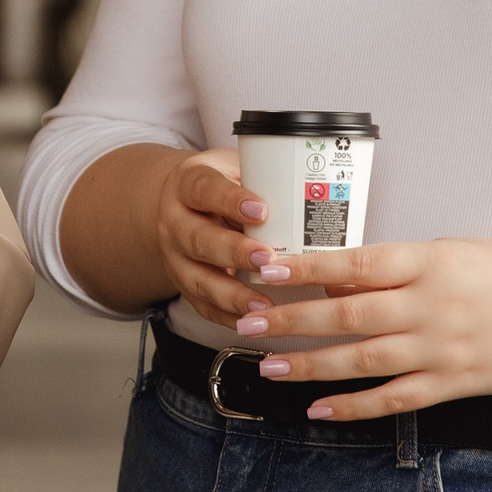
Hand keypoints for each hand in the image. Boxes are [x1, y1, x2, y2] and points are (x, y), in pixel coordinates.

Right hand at [152, 150, 273, 329]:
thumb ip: (263, 178)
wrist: (181, 206)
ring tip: (264, 305)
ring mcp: (175, 257)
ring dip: (232, 295)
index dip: (231, 201)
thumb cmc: (221, 186)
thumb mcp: (234, 168)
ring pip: (198, 279)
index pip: (205, 190)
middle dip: (234, 252)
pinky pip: (203, 306)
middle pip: (198, 239)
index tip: (262, 210)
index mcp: (187, 184)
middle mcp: (174, 222)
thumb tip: (317, 190)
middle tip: (267, 258)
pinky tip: (253, 322)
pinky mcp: (183, 285)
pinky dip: (228, 317)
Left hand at [233, 238, 491, 420]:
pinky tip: (321, 409)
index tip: (266, 269)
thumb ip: (398, 267)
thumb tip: (338, 280)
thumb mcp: (453, 251)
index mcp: (431, 263)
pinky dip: (356, 406)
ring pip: (364, 361)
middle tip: (246, 321)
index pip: (356, 264)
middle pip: (349, 316)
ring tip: (270, 366)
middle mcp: (433, 307)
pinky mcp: (455, 383)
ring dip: (312, 366)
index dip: (307, 269)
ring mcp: (443, 350)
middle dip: (292, 320)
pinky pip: (396, 399)